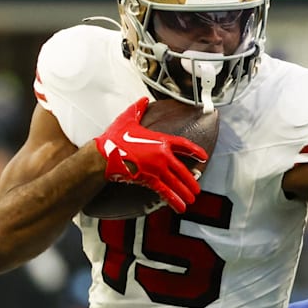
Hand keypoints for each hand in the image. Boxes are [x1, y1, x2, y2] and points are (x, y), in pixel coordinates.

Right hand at [94, 97, 207, 212]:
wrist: (104, 155)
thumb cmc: (115, 138)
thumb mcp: (128, 118)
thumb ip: (138, 109)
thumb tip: (143, 100)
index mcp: (160, 140)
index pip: (183, 144)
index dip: (195, 150)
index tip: (203, 156)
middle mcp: (162, 156)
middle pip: (182, 169)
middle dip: (191, 180)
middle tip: (197, 188)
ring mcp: (156, 169)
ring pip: (176, 183)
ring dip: (185, 192)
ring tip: (192, 199)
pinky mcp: (149, 180)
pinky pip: (165, 192)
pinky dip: (173, 200)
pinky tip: (180, 207)